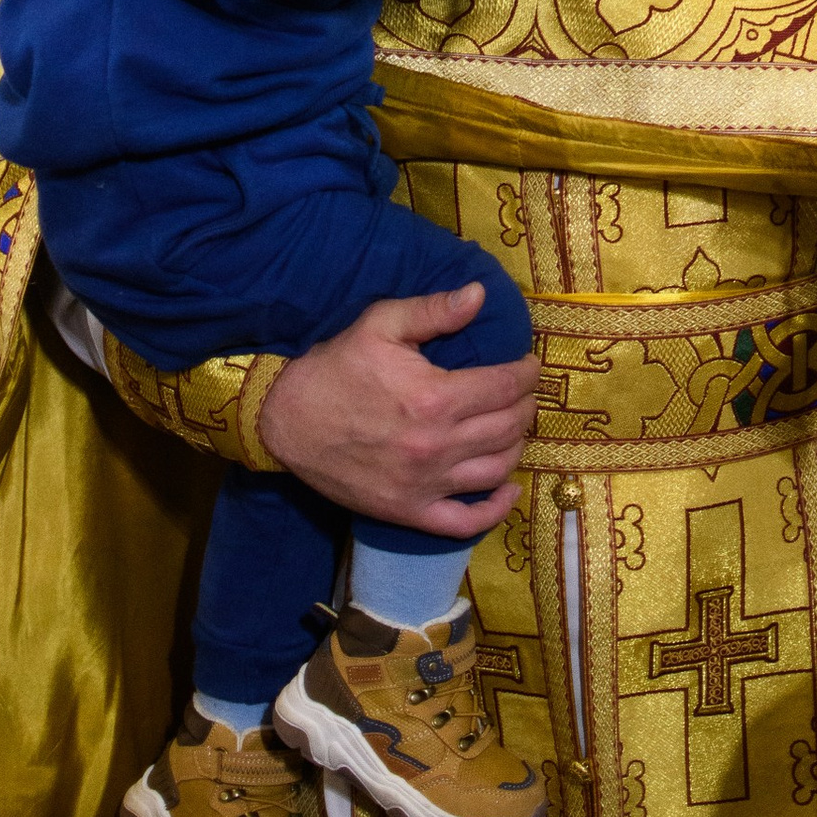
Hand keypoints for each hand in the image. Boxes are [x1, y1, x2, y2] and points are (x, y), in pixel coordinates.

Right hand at [258, 288, 536, 534]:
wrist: (286, 422)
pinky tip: (507, 490)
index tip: (529, 366)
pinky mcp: (410, 511)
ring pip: (497, 469)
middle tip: (522, 392)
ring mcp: (425, 484)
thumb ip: (433, 311)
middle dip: (525, 405)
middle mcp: (437, 445)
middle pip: (508, 427)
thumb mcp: (379, 325)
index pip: (505, 387)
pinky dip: (495, 509)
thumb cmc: (335, 369)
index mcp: (434, 398)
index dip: (526, 374)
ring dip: (517, 446)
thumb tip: (479, 295)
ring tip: (514, 426)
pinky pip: (465, 521)